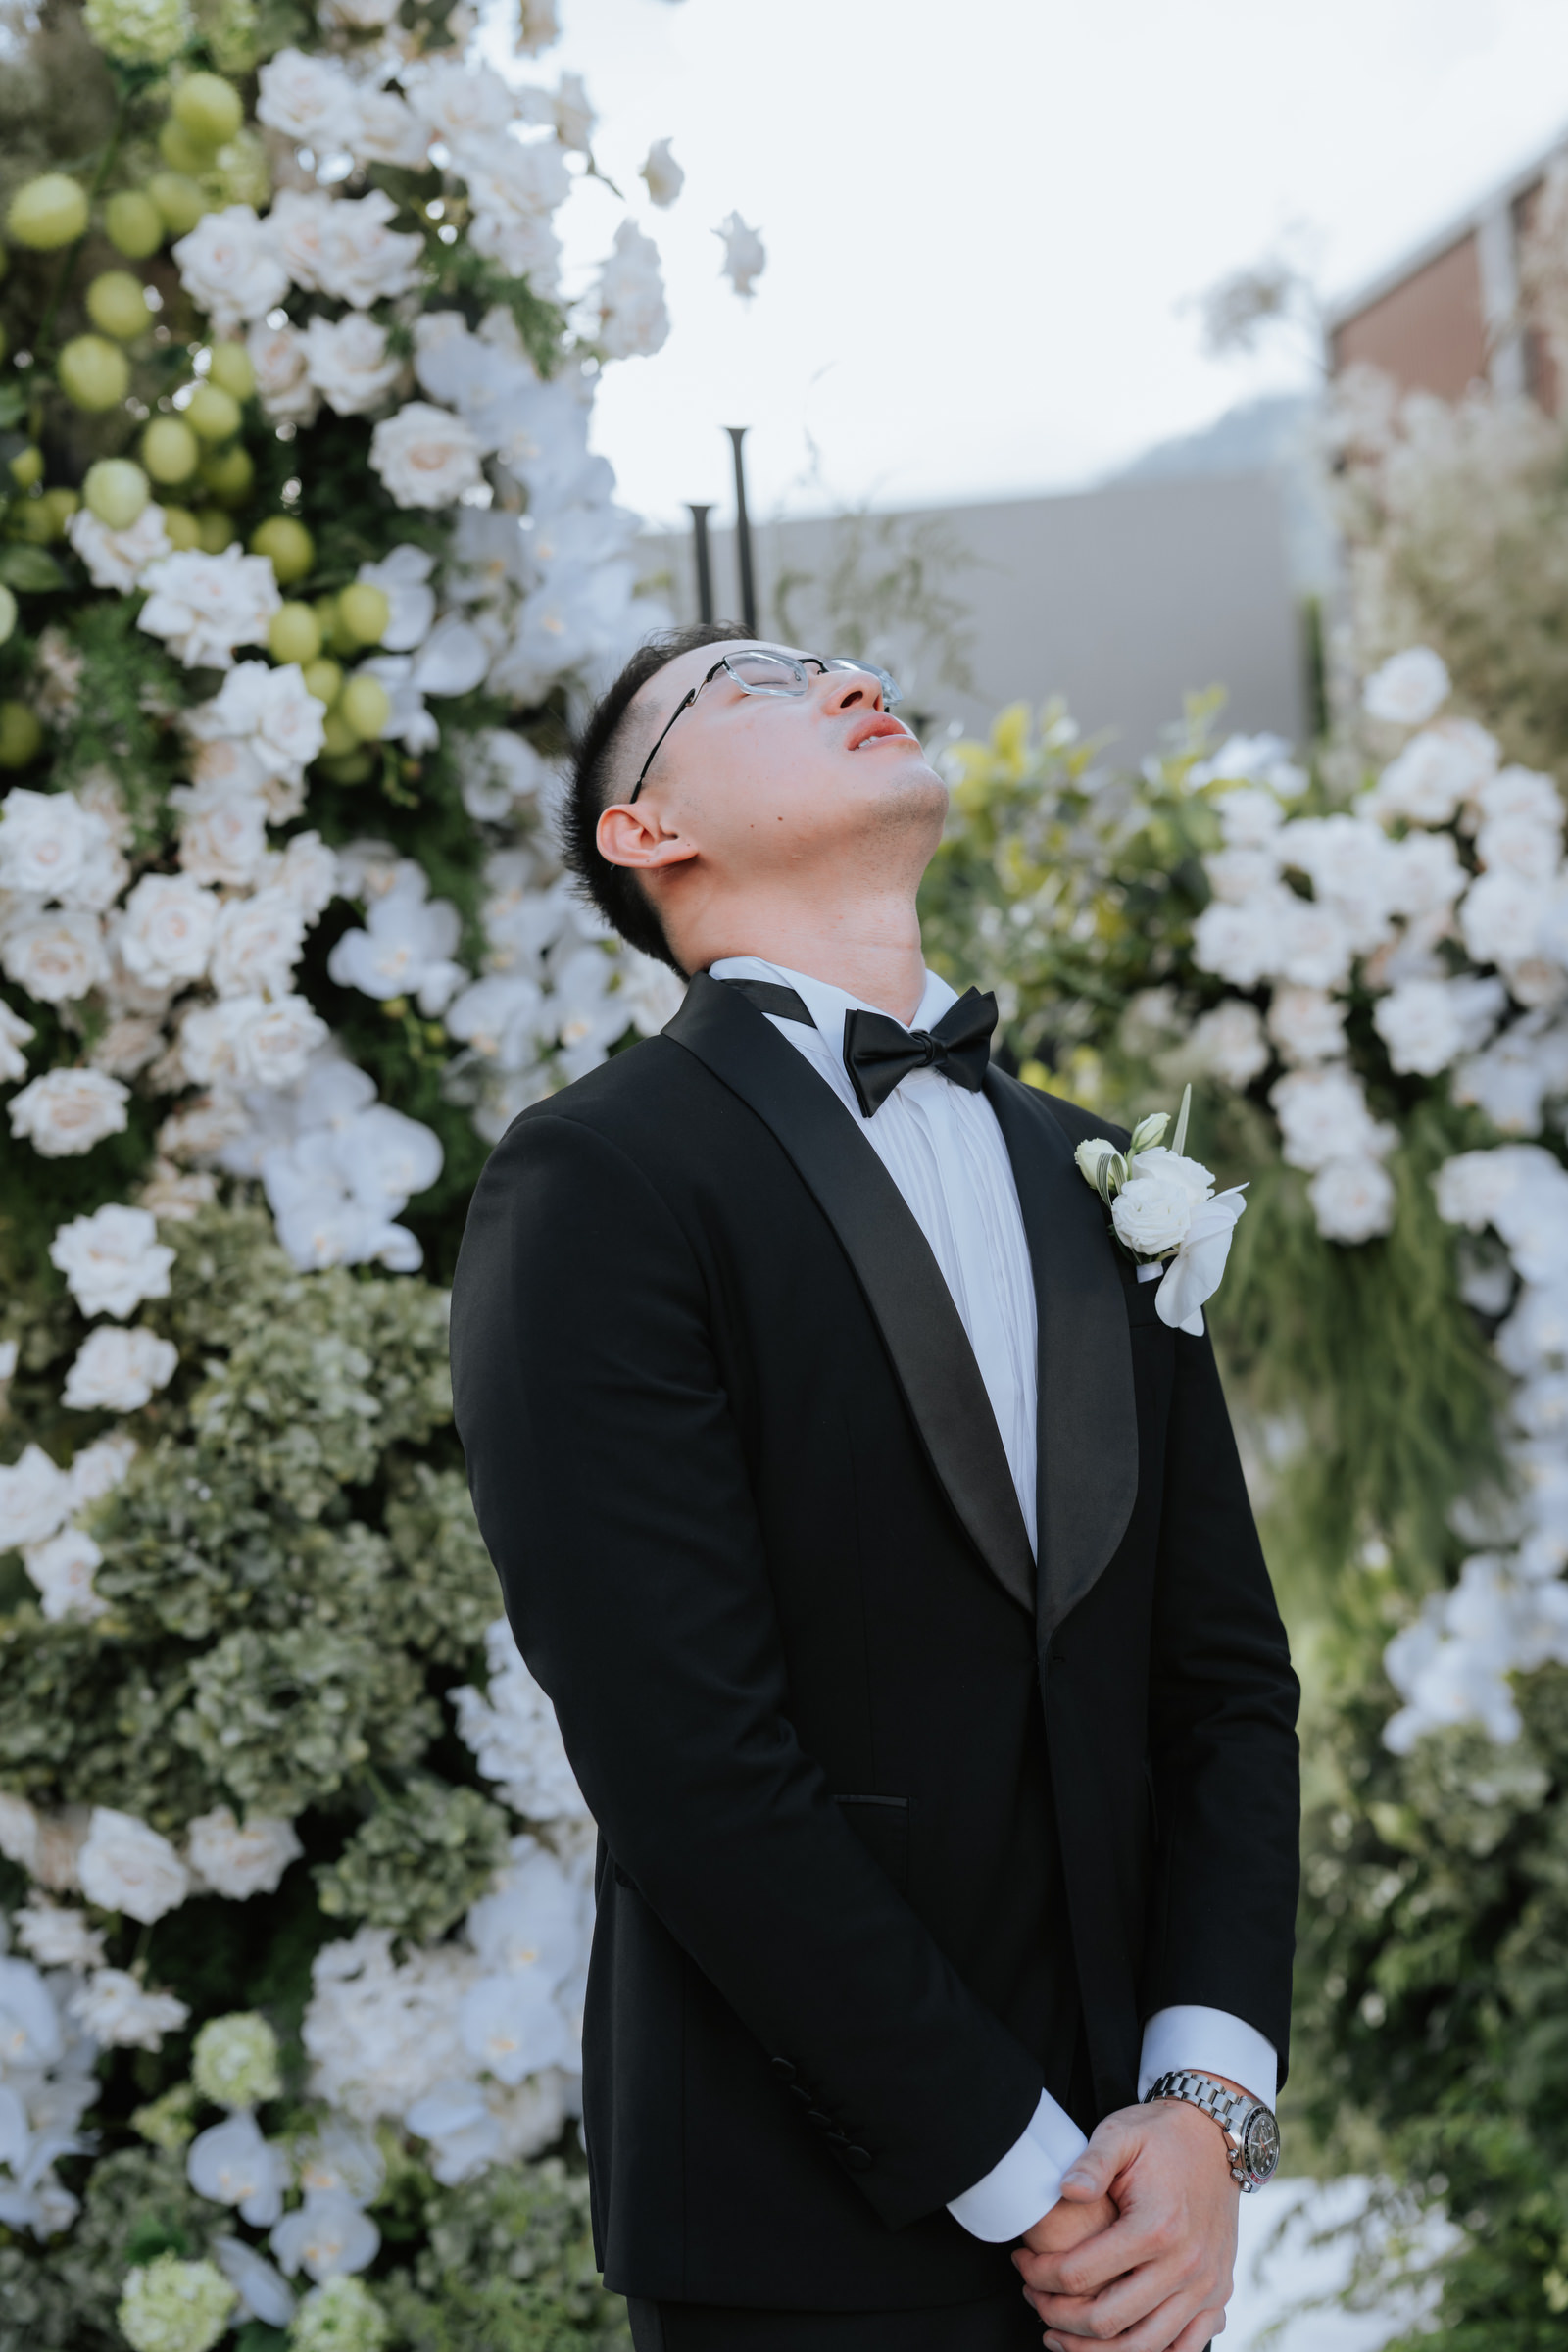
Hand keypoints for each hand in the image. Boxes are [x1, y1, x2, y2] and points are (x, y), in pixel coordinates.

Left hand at [1012, 2098, 1239, 2351]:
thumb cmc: (1160, 2137)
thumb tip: (1064, 2190)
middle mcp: (1186, 2265)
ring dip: (1093, 2351)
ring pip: (1143, 2347)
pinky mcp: (1217, 2296)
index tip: (1022, 2263)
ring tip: (1059, 2334)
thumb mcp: (1120, 2134)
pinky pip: (1185, 2350)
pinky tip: (1113, 2346)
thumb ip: (1090, 2162)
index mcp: (1156, 2227)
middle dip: (1057, 2317)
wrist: (1216, 2137)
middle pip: (1107, 2321)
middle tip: (1034, 2297)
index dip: (1040, 2275)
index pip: (1081, 2274)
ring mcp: (1205, 2287)